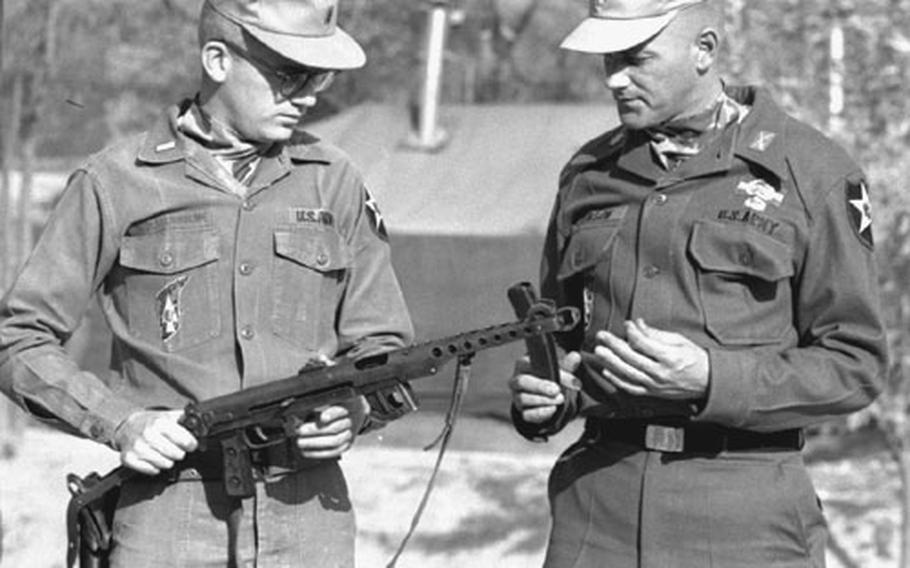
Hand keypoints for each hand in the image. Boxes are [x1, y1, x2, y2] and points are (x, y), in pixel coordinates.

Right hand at [114, 410, 197, 475]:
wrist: (127, 426)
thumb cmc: (151, 422)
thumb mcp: (169, 416)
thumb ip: (186, 421)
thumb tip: (204, 428)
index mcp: (160, 422)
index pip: (185, 441)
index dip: (191, 444)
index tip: (190, 444)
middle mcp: (148, 435)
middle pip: (177, 455)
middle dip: (179, 453)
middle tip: (175, 448)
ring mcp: (137, 448)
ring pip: (166, 464)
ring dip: (168, 460)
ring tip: (164, 452)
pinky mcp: (128, 459)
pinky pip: (152, 471)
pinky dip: (156, 467)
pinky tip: (153, 458)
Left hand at [295, 396, 369, 458]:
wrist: (356, 413)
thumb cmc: (339, 404)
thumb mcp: (332, 398)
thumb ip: (317, 404)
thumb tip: (298, 414)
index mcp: (348, 405)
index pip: (341, 409)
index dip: (331, 414)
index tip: (322, 418)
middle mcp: (352, 420)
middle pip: (335, 428)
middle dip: (315, 431)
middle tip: (300, 430)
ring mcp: (350, 434)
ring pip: (335, 441)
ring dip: (315, 443)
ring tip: (301, 441)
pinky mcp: (347, 445)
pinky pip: (334, 452)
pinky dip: (319, 453)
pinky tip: (307, 451)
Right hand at [508, 352, 581, 423]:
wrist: (545, 394)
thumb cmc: (548, 376)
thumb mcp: (558, 368)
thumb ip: (567, 364)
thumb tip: (576, 356)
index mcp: (523, 365)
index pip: (528, 364)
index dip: (545, 370)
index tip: (563, 377)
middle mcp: (516, 380)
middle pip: (522, 382)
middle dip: (540, 386)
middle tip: (556, 390)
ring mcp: (517, 397)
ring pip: (523, 399)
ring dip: (543, 400)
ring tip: (560, 399)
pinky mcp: (522, 411)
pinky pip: (527, 414)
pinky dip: (540, 413)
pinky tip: (553, 409)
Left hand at [592, 318, 708, 399]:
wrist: (707, 382)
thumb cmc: (694, 359)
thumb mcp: (679, 341)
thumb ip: (655, 334)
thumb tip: (637, 324)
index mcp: (670, 357)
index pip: (644, 344)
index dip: (632, 333)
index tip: (626, 325)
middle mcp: (661, 373)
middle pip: (632, 358)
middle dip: (614, 345)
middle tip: (602, 336)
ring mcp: (655, 385)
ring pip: (628, 373)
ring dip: (611, 362)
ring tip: (600, 352)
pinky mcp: (652, 393)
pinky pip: (631, 387)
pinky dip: (617, 379)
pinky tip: (607, 370)